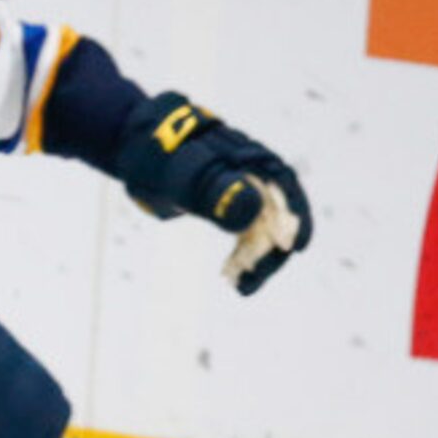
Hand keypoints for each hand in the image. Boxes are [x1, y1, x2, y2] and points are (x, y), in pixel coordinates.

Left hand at [112, 91, 313, 294]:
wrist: (139, 149)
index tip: (297, 248)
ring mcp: (244, 191)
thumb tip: (248, 210)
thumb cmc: (163, 158)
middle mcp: (256, 176)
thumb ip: (214, 190)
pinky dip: (242, 255)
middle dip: (271, 252)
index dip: (297, 219)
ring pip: (263, 229)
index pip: (286, 190)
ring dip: (257, 259)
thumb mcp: (183, 176)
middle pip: (278, 215)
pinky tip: (231, 276)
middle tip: (251, 284)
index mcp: (253, 160)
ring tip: (242, 288)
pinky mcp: (230, 205)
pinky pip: (245, 234)